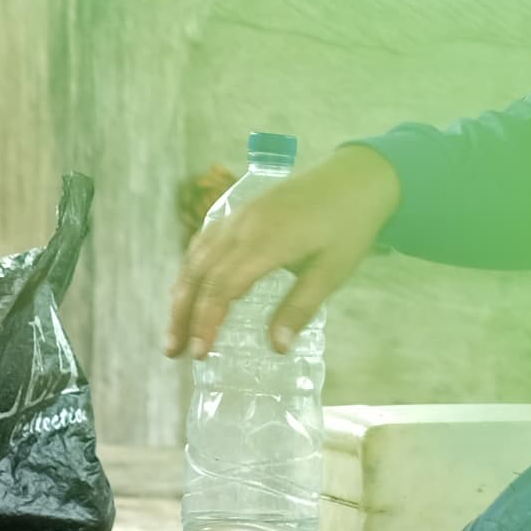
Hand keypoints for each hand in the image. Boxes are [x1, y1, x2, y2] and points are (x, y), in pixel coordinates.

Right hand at [165, 143, 402, 359]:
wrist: (357, 177)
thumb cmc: (350, 226)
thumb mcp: (333, 271)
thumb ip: (301, 306)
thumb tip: (275, 347)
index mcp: (265, 243)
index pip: (223, 287)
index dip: (206, 321)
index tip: (199, 352)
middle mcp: (242, 227)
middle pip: (200, 273)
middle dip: (182, 313)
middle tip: (173, 350)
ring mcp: (238, 215)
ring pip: (196, 255)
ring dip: (181, 292)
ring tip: (175, 326)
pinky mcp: (241, 210)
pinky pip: (205, 239)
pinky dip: (191, 266)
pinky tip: (191, 285)